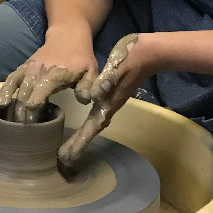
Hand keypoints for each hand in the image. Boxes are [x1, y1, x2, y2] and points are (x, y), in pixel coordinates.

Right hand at [0, 26, 98, 123]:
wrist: (68, 37)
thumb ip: (87, 86)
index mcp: (55, 74)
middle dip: (22, 113)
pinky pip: (10, 79)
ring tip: (11, 123)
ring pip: (17, 89)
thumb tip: (84, 100)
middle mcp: (39, 71)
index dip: (34, 106)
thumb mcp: (91, 71)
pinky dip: (4, 91)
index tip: (31, 122)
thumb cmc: (81, 58)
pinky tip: (1, 105)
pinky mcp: (23, 67)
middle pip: (26, 94)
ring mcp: (29, 69)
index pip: (40, 91)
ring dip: (13, 106)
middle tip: (21, 132)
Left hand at [58, 33, 153, 171]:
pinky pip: (97, 115)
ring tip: (70, 149)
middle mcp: (109, 105)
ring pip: (94, 124)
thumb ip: (107, 81)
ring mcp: (111, 101)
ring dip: (83, 137)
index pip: (92, 126)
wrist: (149, 52)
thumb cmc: (132, 57)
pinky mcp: (110, 94)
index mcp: (109, 101)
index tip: (67, 155)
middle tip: (63, 160)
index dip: (80, 141)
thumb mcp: (118, 66)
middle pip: (92, 129)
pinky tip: (84, 127)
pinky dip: (88, 125)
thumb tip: (94, 97)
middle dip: (78, 145)